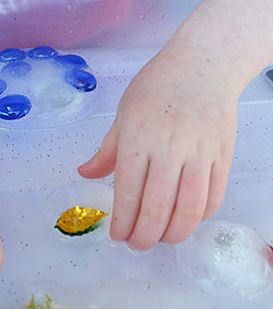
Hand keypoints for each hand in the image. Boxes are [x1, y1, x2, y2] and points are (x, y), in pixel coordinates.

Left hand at [78, 41, 237, 250]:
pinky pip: (214, 196)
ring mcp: (200, 153)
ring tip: (161, 239)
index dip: (122, 220)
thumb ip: (107, 149)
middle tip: (137, 244)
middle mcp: (170, 147)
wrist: (203, 64)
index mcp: (139, 136)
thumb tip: (85, 174)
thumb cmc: (158, 84)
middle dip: (145, 235)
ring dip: (174, 233)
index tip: (117, 235)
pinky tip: (186, 219)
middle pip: (158, 206)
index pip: (127, 190)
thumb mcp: (125, 111)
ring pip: (189, 209)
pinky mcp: (222, 155)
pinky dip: (200, 217)